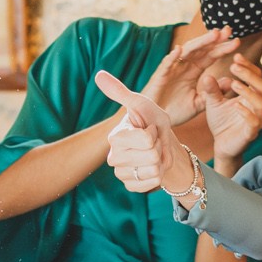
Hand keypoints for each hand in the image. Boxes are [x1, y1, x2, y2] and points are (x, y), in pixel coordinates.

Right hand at [96, 70, 191, 194]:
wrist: (162, 145)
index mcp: (115, 138)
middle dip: (159, 147)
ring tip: (154, 154)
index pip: (146, 139)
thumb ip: (119, 92)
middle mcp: (113, 157)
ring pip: (154, 171)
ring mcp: (121, 174)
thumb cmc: (151, 121)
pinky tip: (152, 168)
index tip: (150, 129)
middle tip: (154, 143)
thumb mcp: (140, 104)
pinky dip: (159, 176)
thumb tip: (98, 75)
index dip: (155, 133)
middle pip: (152, 155)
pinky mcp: (130, 186)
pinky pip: (153, 184)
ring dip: (160, 162)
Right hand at [138, 27, 239, 127]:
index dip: (222, 48)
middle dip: (214, 39)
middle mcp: (183, 66)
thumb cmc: (174, 111)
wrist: (154, 121)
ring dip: (200, 43)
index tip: (237, 42)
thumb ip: (213, 93)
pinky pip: (166, 64)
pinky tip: (180, 49)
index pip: (210, 56)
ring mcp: (171, 69)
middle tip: (229, 30)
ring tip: (213, 35)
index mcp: (193, 71)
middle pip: (201, 49)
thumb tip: (232, 82)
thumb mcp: (199, 103)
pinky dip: (172, 57)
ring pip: (186, 52)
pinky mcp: (159, 76)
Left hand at [202, 56, 261, 162]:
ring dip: (248, 92)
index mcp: (251, 96)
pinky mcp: (251, 133)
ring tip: (234, 84)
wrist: (221, 145)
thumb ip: (212, 89)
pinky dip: (246, 113)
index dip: (248, 66)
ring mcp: (257, 120)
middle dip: (249, 75)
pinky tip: (235, 106)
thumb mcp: (213, 102)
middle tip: (233, 67)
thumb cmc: (221, 121)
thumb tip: (207, 75)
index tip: (235, 57)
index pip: (256, 77)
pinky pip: (254, 122)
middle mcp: (257, 106)